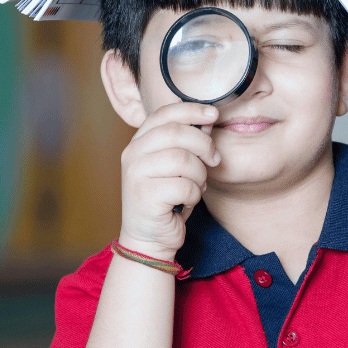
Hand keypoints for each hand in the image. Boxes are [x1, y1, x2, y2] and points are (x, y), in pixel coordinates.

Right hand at [117, 102, 220, 259]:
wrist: (149, 238)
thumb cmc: (166, 199)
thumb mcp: (176, 166)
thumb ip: (187, 143)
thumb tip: (208, 120)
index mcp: (138, 142)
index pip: (164, 114)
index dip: (191, 109)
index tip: (213, 113)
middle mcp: (132, 154)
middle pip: (177, 133)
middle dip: (204, 145)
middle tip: (214, 159)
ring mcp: (135, 174)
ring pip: (184, 160)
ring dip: (199, 175)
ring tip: (197, 185)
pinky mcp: (144, 196)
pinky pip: (184, 186)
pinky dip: (194, 195)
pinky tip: (187, 201)